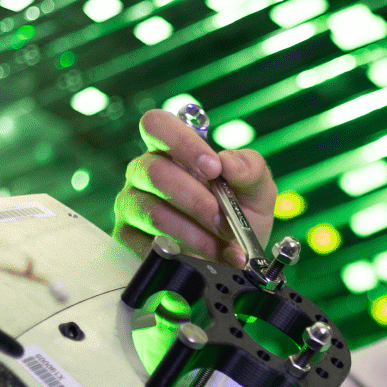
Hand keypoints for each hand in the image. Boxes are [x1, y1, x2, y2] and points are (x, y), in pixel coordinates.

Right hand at [113, 109, 277, 265]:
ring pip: (153, 212)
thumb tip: (229, 163)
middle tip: (225, 221)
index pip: (157, 125)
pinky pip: (148, 245)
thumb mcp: (257, 190)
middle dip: (197, 201)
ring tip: (224, 247)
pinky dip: (184, 255)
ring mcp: (133, 205)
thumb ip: (251, 169)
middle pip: (155, 172)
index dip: (182, 142)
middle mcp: (145, 173)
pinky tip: (208, 261)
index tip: (214, 169)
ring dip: (195, 233)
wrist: (237, 259)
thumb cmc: (241, 216)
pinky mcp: (129, 238)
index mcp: (172, 151)